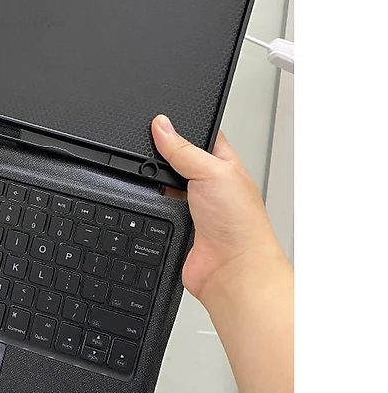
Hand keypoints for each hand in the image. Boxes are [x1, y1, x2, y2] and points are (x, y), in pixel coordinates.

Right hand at [151, 114, 284, 304]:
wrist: (231, 270)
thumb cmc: (241, 224)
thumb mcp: (212, 172)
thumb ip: (183, 149)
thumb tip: (162, 126)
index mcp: (224, 164)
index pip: (197, 137)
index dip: (179, 128)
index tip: (158, 122)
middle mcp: (208, 184)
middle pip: (174, 161)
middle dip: (161, 159)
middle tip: (152, 156)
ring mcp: (191, 205)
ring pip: (160, 185)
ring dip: (155, 186)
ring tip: (156, 184)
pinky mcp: (175, 224)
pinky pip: (155, 208)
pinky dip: (150, 206)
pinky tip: (154, 204)